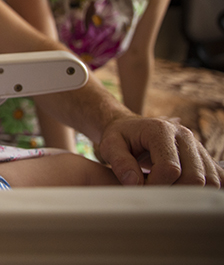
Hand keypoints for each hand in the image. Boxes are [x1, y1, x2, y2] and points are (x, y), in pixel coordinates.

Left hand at [99, 115, 221, 187]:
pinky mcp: (204, 158)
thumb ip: (120, 163)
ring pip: (209, 181)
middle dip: (173, 192)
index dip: (155, 186)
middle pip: (194, 177)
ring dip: (189, 194)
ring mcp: (198, 147)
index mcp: (161, 131)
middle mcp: (185, 136)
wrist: (130, 128)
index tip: (139, 187)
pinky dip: (204, 191)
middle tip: (153, 191)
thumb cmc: (120, 137)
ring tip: (165, 189)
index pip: (170, 169)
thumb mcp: (109, 145)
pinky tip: (184, 192)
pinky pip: (217, 179)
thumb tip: (134, 184)